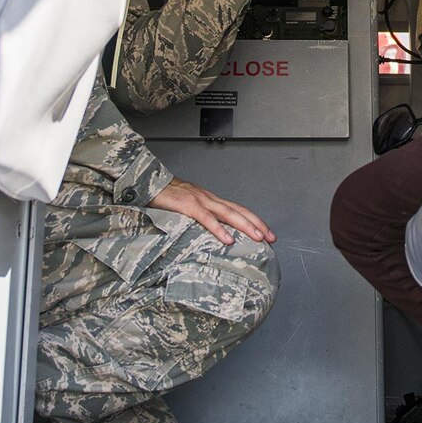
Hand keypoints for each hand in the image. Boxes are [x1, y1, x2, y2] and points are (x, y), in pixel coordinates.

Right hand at [151, 178, 274, 246]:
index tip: (267, 233)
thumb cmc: (167, 197)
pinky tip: (228, 239)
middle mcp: (210, 199)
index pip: (239, 209)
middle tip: (271, 238)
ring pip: (228, 214)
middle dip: (258, 224)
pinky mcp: (188, 206)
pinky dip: (219, 229)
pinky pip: (206, 218)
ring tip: (258, 238)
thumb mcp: (188, 207)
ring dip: (245, 226)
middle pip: (239, 211)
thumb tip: (212, 233)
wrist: (149, 183)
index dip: (255, 220)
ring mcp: (200, 201)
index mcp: (211, 200)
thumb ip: (200, 218)